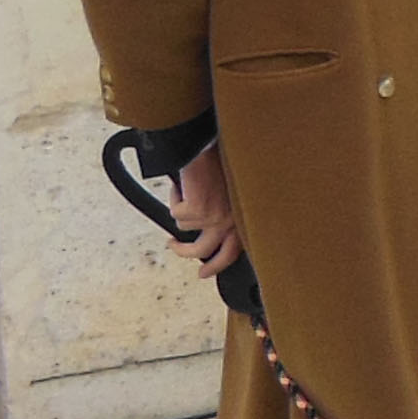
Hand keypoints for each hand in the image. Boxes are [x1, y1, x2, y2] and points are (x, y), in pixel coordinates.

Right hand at [172, 143, 243, 282]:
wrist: (208, 146)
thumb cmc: (220, 165)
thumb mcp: (229, 195)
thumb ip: (224, 216)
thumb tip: (207, 237)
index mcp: (243, 218)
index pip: (233, 252)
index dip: (217, 264)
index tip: (204, 272)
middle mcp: (231, 221)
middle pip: (205, 251)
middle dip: (186, 253)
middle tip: (176, 248)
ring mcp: (214, 217)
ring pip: (184, 229)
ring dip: (178, 211)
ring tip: (182, 193)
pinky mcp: (197, 210)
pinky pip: (176, 215)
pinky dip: (174, 200)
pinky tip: (182, 186)